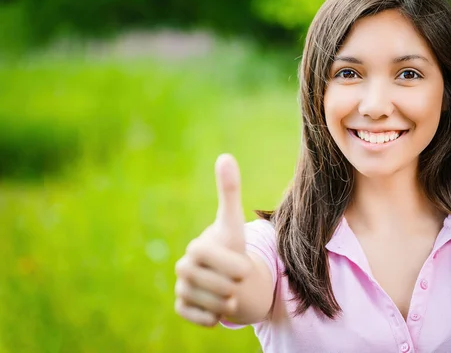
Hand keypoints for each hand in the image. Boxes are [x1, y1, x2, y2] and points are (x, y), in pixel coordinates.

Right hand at [174, 154, 250, 326]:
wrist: (230, 273)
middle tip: (239, 284)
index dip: (232, 265)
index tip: (245, 268)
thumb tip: (225, 156)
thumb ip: (229, 190)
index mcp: (195, 247)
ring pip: (209, 304)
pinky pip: (198, 318)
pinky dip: (212, 318)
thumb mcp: (234, 221)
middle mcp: (183, 268)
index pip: (210, 259)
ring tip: (232, 296)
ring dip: (227, 304)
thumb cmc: (233, 245)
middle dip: (232, 287)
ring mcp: (181, 288)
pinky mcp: (182, 307)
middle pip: (213, 286)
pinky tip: (219, 310)